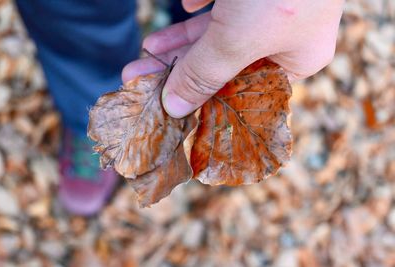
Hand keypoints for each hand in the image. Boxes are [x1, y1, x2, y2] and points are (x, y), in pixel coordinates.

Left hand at [122, 0, 343, 117]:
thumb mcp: (236, 39)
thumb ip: (202, 74)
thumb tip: (174, 108)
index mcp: (295, 59)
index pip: (242, 91)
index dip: (204, 99)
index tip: (169, 102)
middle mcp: (285, 34)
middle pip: (224, 60)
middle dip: (181, 67)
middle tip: (140, 76)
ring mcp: (270, 5)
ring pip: (219, 31)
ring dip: (181, 38)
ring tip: (147, 48)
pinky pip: (224, 2)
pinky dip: (200, 4)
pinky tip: (184, 6)